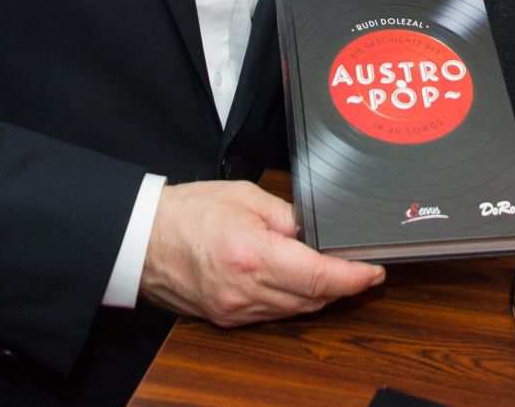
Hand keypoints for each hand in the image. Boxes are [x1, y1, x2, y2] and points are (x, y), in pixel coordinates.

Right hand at [140, 181, 384, 326]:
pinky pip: (272, 314)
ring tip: (333, 273)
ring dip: (319, 295)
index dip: (353, 277)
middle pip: (312, 299)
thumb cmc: (186, 212)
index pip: (318, 276)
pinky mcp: (226, 318)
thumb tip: (314, 230)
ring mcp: (235, 310)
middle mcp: (246, 291)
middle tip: (360, 268)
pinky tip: (297, 282)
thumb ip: (286, 215)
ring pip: (295, 311)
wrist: (141, 240)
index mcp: (253, 256)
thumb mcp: (245, 197)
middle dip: (341, 286)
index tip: (373, 272)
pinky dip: (292, 301)